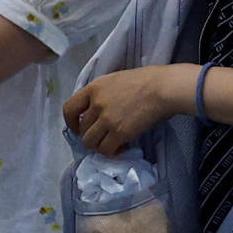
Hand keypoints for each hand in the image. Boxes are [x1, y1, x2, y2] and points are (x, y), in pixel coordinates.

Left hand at [63, 65, 189, 157]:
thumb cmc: (146, 80)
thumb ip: (102, 94)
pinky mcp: (119, 132)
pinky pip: (106, 149)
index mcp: (93, 88)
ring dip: (99, 146)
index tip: (78, 128)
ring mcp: (107, 119)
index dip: (71, 122)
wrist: (163, 88)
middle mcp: (96, 104)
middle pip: (82, 129)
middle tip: (104, 137)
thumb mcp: (115, 80)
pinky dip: (112, 152)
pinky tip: (121, 148)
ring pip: (90, 142)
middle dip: (91, 135)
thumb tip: (96, 110)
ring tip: (112, 144)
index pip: (69, 109)